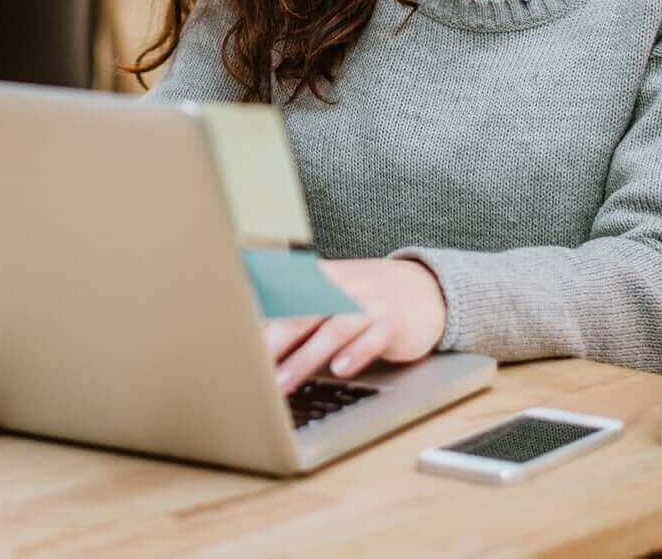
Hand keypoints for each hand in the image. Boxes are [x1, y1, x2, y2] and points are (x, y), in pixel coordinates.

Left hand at [264, 257, 446, 394]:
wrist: (427, 289)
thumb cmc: (367, 298)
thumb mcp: (333, 293)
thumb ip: (298, 310)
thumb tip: (254, 335)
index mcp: (322, 278)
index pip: (284, 297)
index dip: (258, 319)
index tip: (234, 342)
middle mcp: (343, 288)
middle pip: (303, 314)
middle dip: (273, 342)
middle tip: (249, 367)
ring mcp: (369, 304)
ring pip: (333, 330)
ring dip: (305, 358)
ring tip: (282, 382)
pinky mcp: (393, 323)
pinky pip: (372, 338)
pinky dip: (356, 352)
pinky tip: (340, 370)